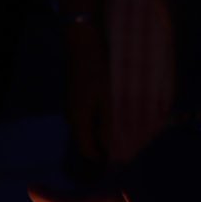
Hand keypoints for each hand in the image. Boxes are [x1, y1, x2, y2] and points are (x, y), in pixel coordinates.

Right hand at [62, 20, 111, 174]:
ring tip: (125, 128)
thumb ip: (109, 127)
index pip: (89, 153)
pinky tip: (115, 112)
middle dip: (106, 146)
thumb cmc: (99, 70)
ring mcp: (73, 106)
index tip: (123, 160)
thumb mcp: (108, 101)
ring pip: (89, 128)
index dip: (105, 160)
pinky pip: (89, 116)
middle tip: (128, 145)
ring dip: (104, 131)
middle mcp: (72, 117)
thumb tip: (111, 151)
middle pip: (88, 142)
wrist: (84, 41)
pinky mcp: (77, 96)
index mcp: (78, 121)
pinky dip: (101, 119)